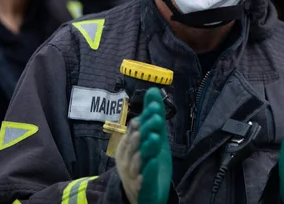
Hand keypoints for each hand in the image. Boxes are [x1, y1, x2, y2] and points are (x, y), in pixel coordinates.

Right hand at [116, 88, 171, 203]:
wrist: (144, 196)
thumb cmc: (146, 162)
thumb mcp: (153, 137)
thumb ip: (152, 116)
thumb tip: (154, 90)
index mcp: (128, 146)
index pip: (136, 130)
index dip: (145, 120)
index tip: (154, 109)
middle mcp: (127, 159)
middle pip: (135, 143)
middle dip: (145, 130)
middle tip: (156, 119)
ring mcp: (133, 175)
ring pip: (138, 160)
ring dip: (146, 148)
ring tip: (154, 138)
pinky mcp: (141, 189)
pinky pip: (142, 179)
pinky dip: (147, 171)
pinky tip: (153, 162)